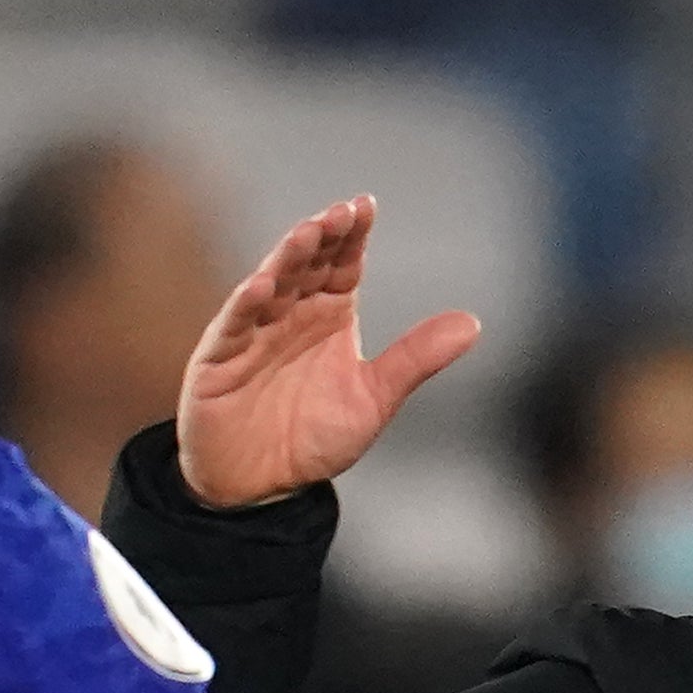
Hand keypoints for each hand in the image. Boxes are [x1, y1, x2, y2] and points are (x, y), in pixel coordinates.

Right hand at [174, 197, 480, 510]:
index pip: (343, 265)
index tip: (367, 206)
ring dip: (287, 258)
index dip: (353, 237)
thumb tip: (472, 324)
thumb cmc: (313, 437)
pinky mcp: (220, 358)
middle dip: (322, 238)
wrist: (261, 485)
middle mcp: (291, 314)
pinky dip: (247, 305)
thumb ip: (416, 359)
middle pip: (307, 265)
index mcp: (329, 315)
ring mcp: (253, 332)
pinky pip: (234, 326)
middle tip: (341, 213)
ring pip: (271, 285)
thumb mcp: (375, 399)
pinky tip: (262, 286)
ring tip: (308, 234)